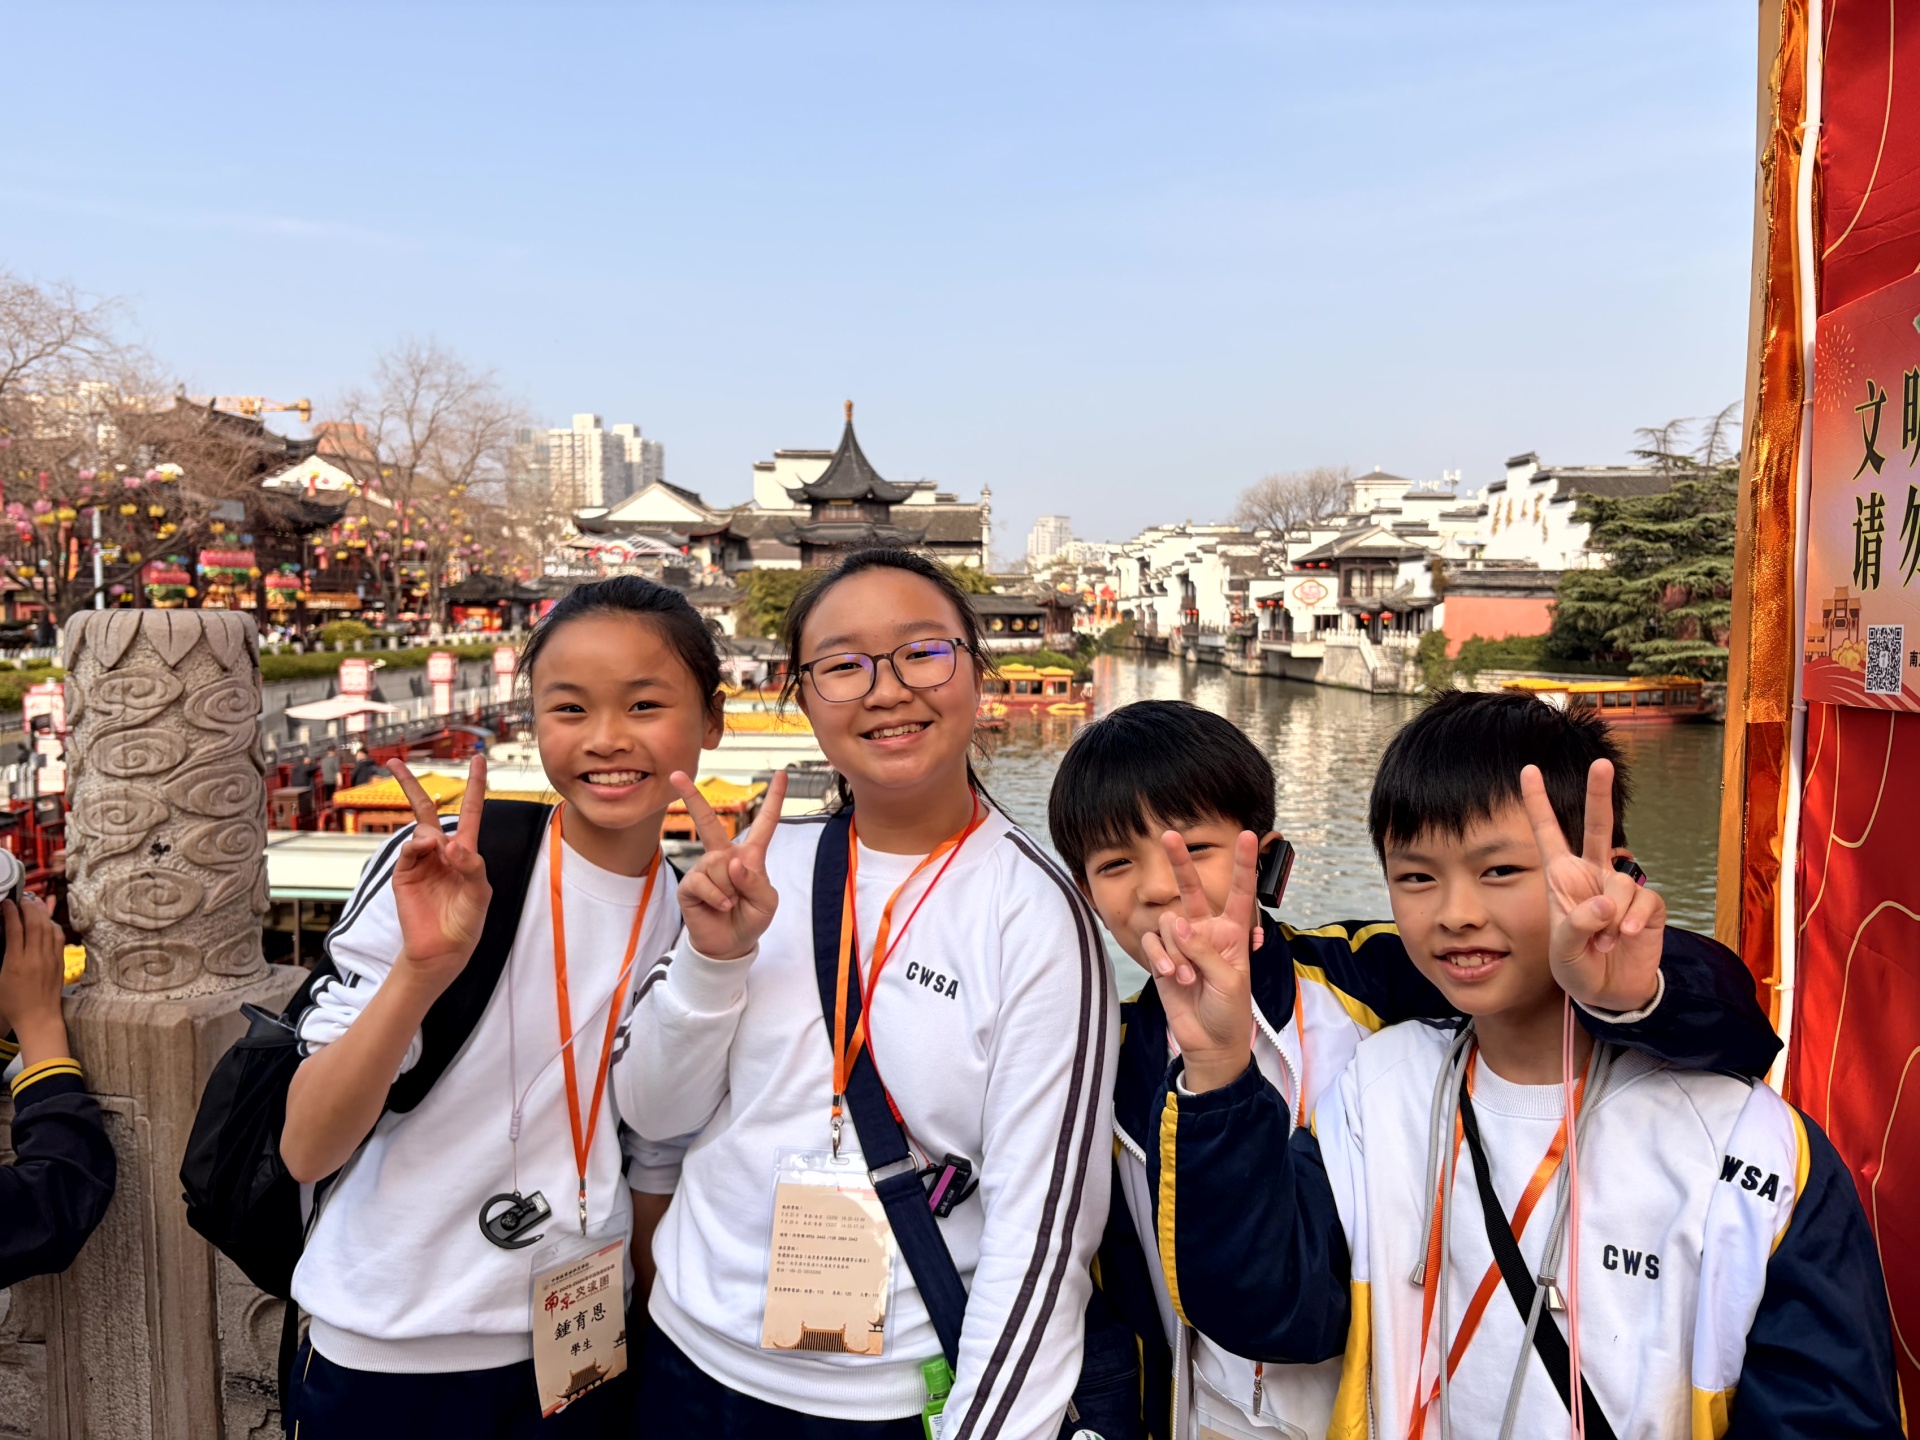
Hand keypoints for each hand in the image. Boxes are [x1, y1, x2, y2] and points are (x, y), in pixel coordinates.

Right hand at [0, 893, 70, 1065]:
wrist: (38, 1019)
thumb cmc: (13, 1005)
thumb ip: (2, 957)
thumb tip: (4, 939)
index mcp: (15, 963)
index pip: (14, 929)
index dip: (11, 913)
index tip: (6, 903)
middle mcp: (34, 958)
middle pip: (35, 924)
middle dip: (28, 907)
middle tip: (22, 898)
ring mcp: (49, 959)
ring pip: (48, 929)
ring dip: (42, 913)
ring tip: (34, 902)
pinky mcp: (59, 963)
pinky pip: (58, 939)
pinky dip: (53, 926)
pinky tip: (47, 921)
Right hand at [386, 753, 490, 998]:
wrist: (442, 950)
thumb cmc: (466, 921)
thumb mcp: (480, 893)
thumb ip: (472, 866)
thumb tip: (450, 845)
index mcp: (466, 851)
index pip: (470, 811)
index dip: (475, 785)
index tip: (478, 759)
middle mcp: (441, 851)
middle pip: (426, 809)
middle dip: (409, 785)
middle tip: (393, 762)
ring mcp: (421, 861)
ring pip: (420, 830)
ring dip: (430, 835)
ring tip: (439, 852)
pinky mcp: (404, 874)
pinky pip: (408, 850)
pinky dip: (417, 845)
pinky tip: (426, 850)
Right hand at [671, 769, 787, 961]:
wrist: (730, 945)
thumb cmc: (751, 919)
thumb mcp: (767, 903)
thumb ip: (756, 882)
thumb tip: (732, 863)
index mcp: (750, 856)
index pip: (764, 823)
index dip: (775, 799)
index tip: (782, 773)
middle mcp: (724, 856)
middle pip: (708, 821)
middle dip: (692, 797)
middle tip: (677, 775)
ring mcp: (704, 869)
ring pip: (718, 865)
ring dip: (729, 889)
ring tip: (730, 903)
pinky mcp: (689, 885)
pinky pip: (703, 882)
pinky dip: (716, 897)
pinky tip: (720, 906)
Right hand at [1140, 830, 1258, 1093]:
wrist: (1209, 1042)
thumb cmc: (1229, 1011)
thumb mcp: (1230, 980)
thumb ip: (1205, 949)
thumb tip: (1177, 924)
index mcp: (1233, 932)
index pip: (1239, 892)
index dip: (1243, 865)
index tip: (1248, 836)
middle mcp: (1206, 931)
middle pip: (1191, 889)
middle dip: (1180, 862)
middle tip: (1169, 836)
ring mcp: (1182, 944)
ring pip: (1169, 924)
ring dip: (1177, 951)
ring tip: (1189, 978)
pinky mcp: (1163, 958)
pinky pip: (1155, 944)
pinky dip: (1163, 960)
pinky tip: (1174, 977)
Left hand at [1522, 760, 1664, 1012]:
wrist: (1611, 992)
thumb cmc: (1578, 966)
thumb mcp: (1563, 950)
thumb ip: (1576, 925)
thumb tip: (1605, 901)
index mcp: (1562, 878)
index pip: (1548, 834)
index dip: (1538, 803)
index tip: (1528, 769)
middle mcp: (1591, 875)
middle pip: (1597, 827)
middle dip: (1599, 795)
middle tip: (1601, 763)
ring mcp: (1619, 888)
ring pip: (1619, 883)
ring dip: (1611, 917)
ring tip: (1604, 942)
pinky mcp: (1647, 905)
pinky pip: (1642, 901)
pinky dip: (1632, 920)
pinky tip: (1625, 937)